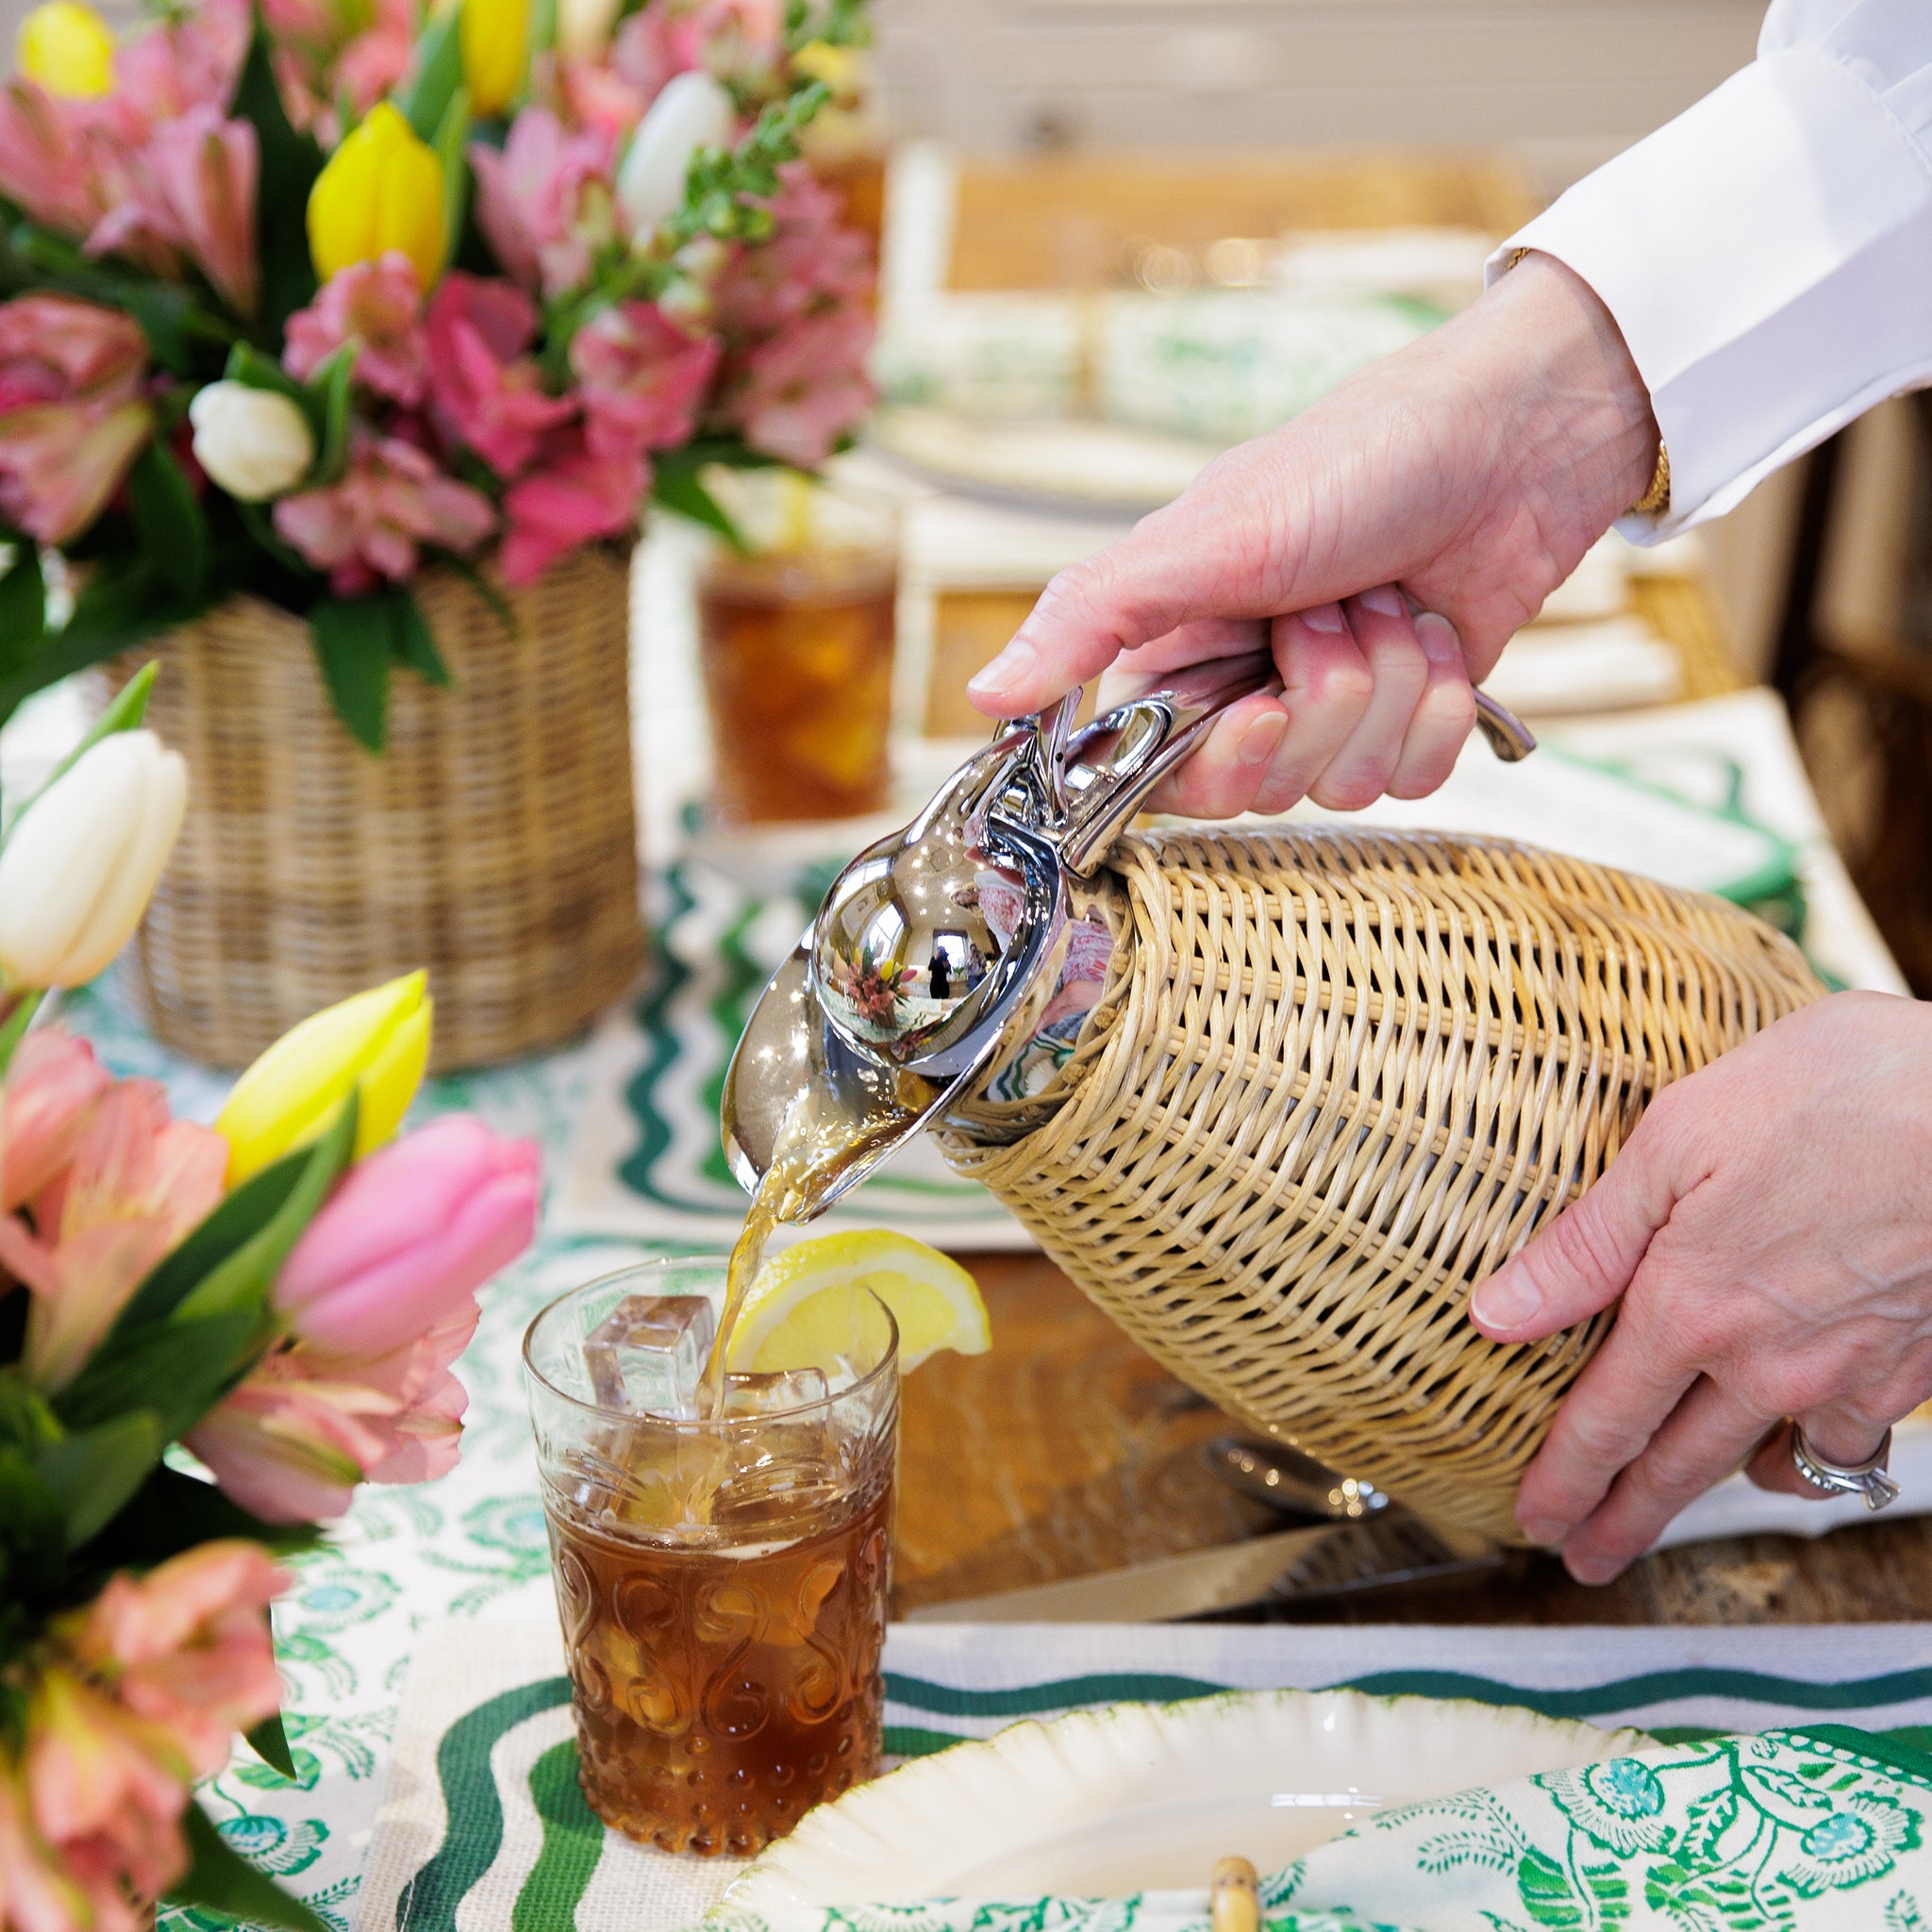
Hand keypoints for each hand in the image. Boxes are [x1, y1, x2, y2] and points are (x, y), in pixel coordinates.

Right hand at [966, 253, 1659, 815]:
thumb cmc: (1350, 464)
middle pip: (1257, 790)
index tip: (1257, 707)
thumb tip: (982, 696)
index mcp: (1174, 651)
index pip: (1150, 774)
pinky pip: (1416, 778)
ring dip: (1385, 685)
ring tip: (1388, 600)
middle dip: (1315, 700)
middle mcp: (1243, 690)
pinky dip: (1441, 704)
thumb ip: (1089, 618)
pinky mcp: (1407, 722)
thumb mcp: (1204, 537)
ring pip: (1343, 786)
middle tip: (1330, 611)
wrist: (1509, 440)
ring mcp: (1329, 712)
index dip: (1210, 763)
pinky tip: (1439, 633)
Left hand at [1467, 992, 1931, 1582]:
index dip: (1564, 1478)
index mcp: (1690, 1306)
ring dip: (1717, 1492)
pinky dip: (1817, 1455)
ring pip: (1770, 1461)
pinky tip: (1800, 1445)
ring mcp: (1851, 1373)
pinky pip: (1852, 1441)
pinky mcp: (1918, 1364)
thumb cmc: (1838, 1096)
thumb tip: (1497, 1310)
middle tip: (1582, 1561)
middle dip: (1622, 1519)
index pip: (1606, 1419)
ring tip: (1676, 1507)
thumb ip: (1588, 1240)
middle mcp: (1768, 1361)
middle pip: (1678, 1466)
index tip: (1532, 1521)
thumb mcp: (1677, 1138)